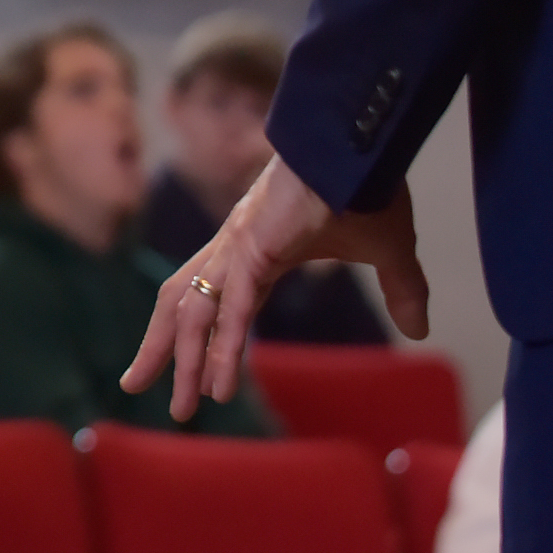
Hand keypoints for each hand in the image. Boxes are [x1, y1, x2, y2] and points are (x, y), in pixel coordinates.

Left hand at [121, 153, 428, 421]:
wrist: (363, 143)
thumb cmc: (370, 185)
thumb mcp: (390, 251)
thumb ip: (402, 290)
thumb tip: (420, 330)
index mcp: (256, 248)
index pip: (216, 302)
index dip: (202, 338)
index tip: (193, 375)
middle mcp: (234, 249)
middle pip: (182, 305)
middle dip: (160, 349)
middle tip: (133, 385)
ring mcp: (238, 248)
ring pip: (194, 313)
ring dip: (181, 361)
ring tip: (180, 409)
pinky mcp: (253, 249)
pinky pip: (231, 309)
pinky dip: (221, 350)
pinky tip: (217, 387)